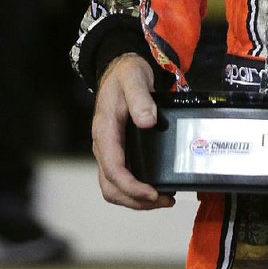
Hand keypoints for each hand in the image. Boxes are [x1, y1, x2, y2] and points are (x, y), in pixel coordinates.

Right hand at [92, 53, 174, 209]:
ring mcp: (109, 149)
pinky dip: (135, 190)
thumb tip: (147, 122)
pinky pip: (120, 178)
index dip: (132, 187)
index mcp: (105, 131)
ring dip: (135, 200)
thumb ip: (140, 99)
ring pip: (114, 187)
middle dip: (136, 201)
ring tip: (163, 200)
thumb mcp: (135, 80)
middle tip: (164, 201)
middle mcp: (103, 145)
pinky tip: (154, 188)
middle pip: (111, 187)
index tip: (153, 193)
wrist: (120, 68)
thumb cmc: (127, 74)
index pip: (114, 170)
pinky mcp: (118, 150)